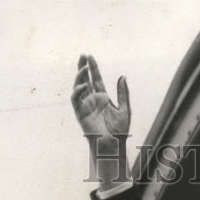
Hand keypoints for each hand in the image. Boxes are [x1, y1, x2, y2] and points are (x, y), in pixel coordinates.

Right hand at [71, 54, 130, 183]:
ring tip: (82, 67)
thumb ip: (123, 93)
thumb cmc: (120, 130)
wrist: (113, 144)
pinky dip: (77, 91)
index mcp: (102, 98)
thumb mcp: (124, 108)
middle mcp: (92, 100)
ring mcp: (85, 105)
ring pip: (78, 87)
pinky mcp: (80, 113)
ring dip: (79, 77)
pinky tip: (83, 85)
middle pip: (85, 80)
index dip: (93, 68)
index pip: (96, 79)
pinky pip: (75, 100)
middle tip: (82, 55)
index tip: (90, 56)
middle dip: (83, 67)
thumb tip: (123, 76)